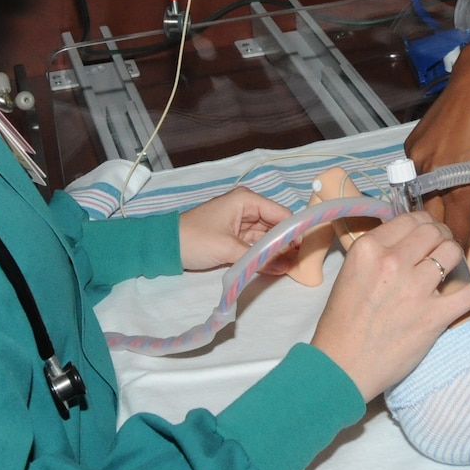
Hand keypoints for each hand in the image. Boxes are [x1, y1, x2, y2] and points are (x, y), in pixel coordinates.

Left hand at [177, 187, 294, 271]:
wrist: (165, 248)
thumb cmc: (195, 239)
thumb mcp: (228, 248)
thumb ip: (258, 258)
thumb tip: (287, 266)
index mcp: (246, 200)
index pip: (281, 214)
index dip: (294, 231)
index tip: (305, 251)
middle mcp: (248, 208)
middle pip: (277, 226)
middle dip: (287, 244)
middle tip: (300, 264)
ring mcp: (242, 223)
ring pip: (269, 237)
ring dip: (277, 252)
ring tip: (291, 268)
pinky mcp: (236, 237)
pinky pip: (258, 246)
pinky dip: (265, 256)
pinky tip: (277, 268)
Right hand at [310, 211, 469, 400]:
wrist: (342, 366)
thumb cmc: (342, 323)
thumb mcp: (351, 273)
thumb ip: (378, 252)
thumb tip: (408, 239)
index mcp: (369, 249)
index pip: (410, 220)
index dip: (424, 225)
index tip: (428, 234)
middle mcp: (394, 263)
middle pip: (434, 234)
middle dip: (442, 237)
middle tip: (441, 248)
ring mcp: (417, 290)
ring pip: (452, 254)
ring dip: (456, 257)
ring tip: (453, 266)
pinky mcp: (435, 316)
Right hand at [403, 43, 469, 244]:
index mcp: (460, 186)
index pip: (453, 233)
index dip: (458, 248)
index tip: (463, 259)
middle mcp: (431, 175)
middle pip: (431, 219)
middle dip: (443, 230)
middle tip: (456, 234)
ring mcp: (416, 159)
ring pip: (420, 196)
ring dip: (433, 206)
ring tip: (450, 204)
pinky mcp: (410, 144)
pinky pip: (415, 174)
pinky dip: (427, 181)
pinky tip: (443, 173)